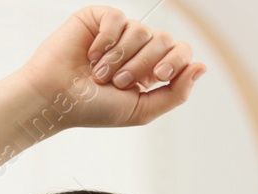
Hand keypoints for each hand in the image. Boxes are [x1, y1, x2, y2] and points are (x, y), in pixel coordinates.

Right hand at [16, 5, 206, 129]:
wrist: (56, 100)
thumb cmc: (93, 109)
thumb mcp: (141, 110)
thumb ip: (176, 93)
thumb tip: (201, 67)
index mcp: (149, 69)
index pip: (180, 52)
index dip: (174, 62)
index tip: (155, 78)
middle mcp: (137, 48)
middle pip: (163, 40)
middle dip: (142, 64)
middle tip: (118, 82)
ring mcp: (118, 33)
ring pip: (141, 30)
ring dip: (120, 57)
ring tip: (99, 74)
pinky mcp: (99, 19)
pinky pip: (117, 19)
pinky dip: (106, 41)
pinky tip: (91, 55)